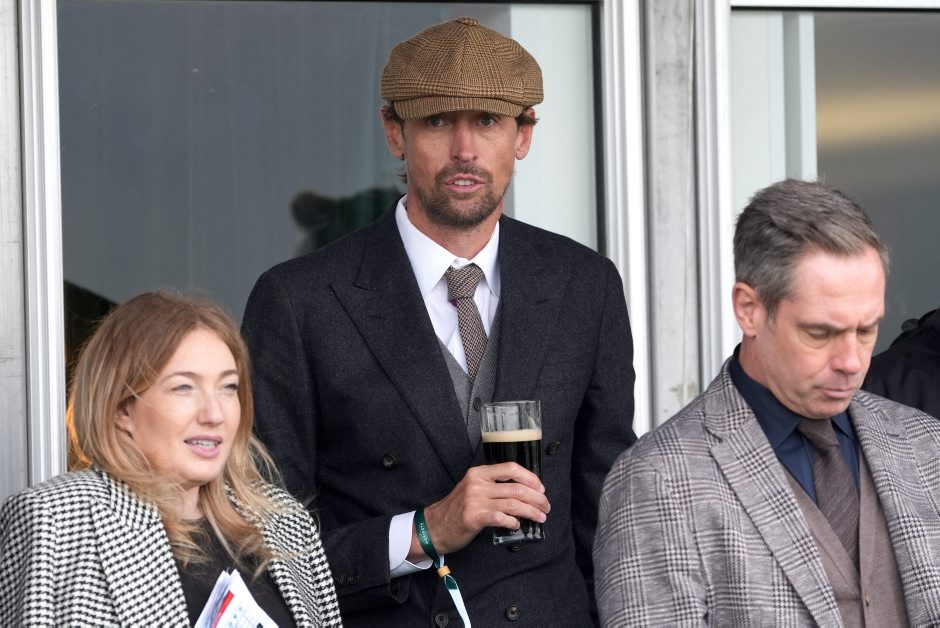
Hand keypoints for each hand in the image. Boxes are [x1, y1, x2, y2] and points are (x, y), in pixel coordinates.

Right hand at [408, 462, 549, 559]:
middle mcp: (477, 484)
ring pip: (513, 504)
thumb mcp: (473, 489)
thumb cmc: (457, 509)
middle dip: (537, 498)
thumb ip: (494, 486)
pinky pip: (501, 518)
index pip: (511, 468)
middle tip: (545, 506)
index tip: (541, 488)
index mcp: (479, 473)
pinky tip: (518, 525)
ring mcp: (475, 500)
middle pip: (516, 488)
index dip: (530, 478)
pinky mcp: (473, 517)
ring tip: (540, 517)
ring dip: (531, 511)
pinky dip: (513, 521)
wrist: (434, 526)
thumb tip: (524, 491)